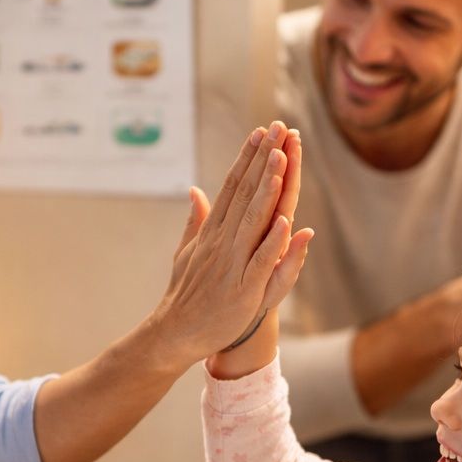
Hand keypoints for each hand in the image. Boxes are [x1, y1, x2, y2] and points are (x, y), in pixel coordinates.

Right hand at [156, 122, 309, 364]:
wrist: (176, 334)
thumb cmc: (187, 294)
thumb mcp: (187, 252)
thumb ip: (196, 221)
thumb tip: (195, 191)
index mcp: (212, 233)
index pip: (232, 187)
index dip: (248, 159)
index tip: (262, 132)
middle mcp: (221, 242)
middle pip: (245, 194)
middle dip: (262, 160)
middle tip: (277, 127)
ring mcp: (232, 265)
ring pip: (253, 221)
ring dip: (268, 188)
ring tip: (280, 158)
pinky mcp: (243, 290)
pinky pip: (260, 262)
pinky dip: (272, 243)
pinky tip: (285, 221)